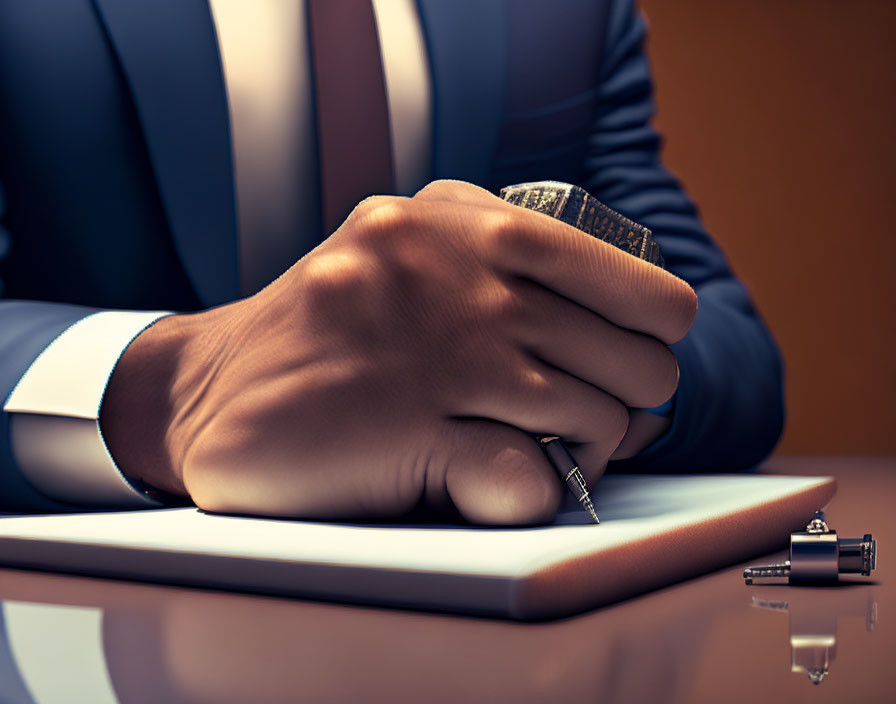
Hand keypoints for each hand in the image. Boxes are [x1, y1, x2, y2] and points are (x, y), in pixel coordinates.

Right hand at [101, 181, 695, 523]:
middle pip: (632, 361)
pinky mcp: (400, 430)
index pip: (630, 280)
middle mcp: (450, 273)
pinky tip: (483, 481)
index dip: (652, 332)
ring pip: (595, 419)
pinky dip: (530, 493)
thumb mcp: (415, 253)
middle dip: (624, 403)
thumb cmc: (338, 331)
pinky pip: (530, 480)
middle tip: (578, 419)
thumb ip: (511, 265)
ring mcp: (430, 352)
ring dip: (580, 452)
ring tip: (529, 448)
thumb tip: (642, 331)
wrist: (210, 389)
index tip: (629, 359)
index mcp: (462, 220)